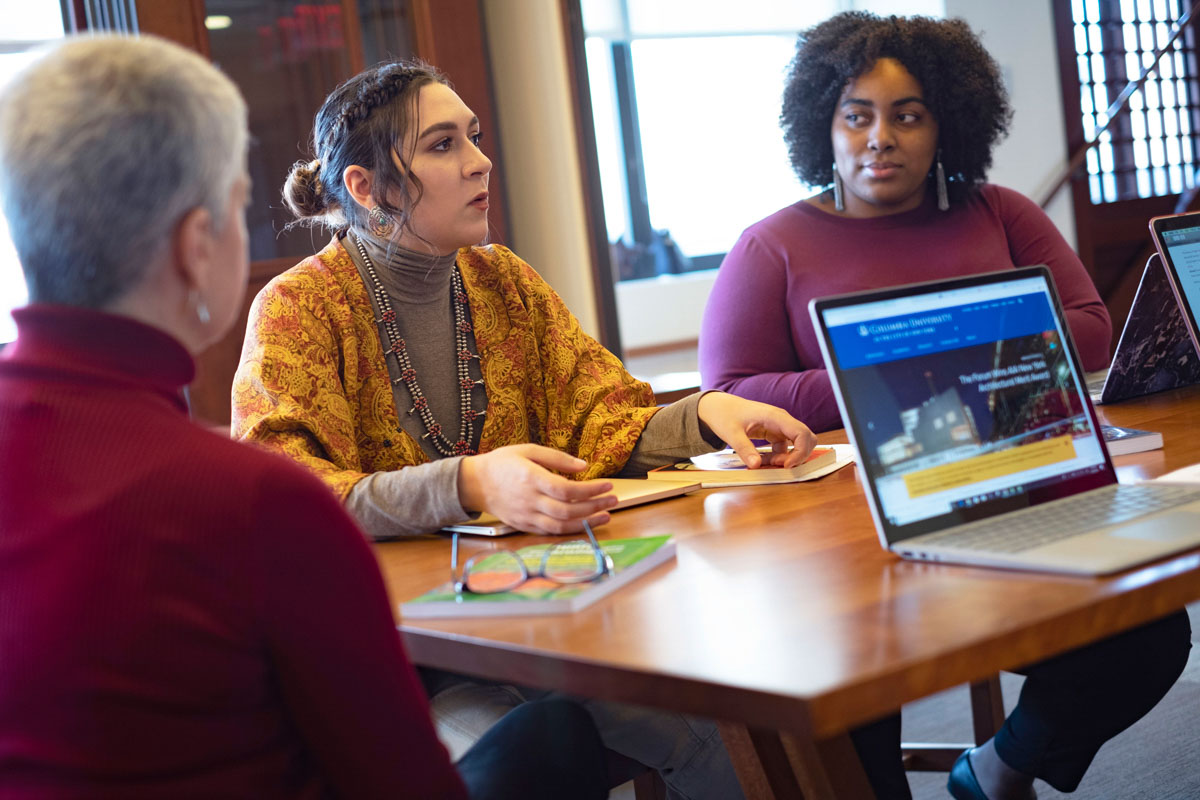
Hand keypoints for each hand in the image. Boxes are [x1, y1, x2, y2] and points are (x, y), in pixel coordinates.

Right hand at [457, 444, 616, 533]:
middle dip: (594, 507)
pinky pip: (550, 532)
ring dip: (587, 522)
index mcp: (530, 478)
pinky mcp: (524, 525)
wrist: (475, 483)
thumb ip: (557, 458)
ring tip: (605, 516)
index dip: (589, 490)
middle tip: (613, 500)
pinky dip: (570, 530)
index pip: (566, 489)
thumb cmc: (503, 463)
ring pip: (561, 525)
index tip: (607, 485)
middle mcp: (529, 500)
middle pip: (567, 510)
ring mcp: (526, 515)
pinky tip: (584, 523)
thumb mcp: (528, 450)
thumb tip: (583, 466)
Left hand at [696, 392, 816, 468]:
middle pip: (806, 438)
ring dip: (786, 458)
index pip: (801, 433)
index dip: (800, 452)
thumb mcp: (731, 433)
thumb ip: (744, 449)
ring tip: (766, 462)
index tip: (787, 466)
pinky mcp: (775, 433)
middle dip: (798, 456)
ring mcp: (779, 427)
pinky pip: (784, 448)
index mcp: (775, 416)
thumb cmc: (725, 415)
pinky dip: (778, 457)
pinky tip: (763, 460)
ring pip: (796, 445)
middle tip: (779, 466)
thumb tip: (756, 466)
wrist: (718, 407)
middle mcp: (781, 420)